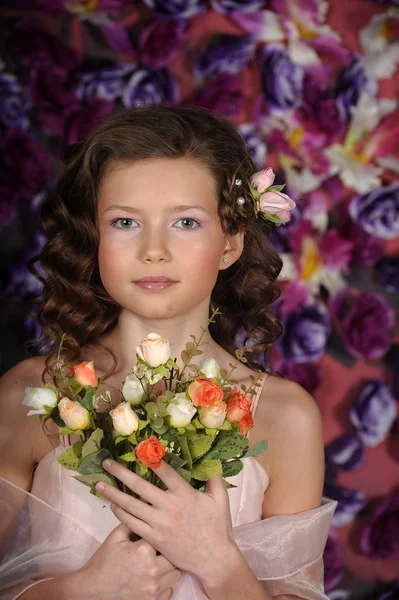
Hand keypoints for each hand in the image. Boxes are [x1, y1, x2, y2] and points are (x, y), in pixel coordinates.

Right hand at [75, 522, 180, 599]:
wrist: (92, 590)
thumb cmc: (103, 562)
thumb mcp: (115, 537)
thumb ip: (131, 520)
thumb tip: (142, 505)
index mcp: (144, 551)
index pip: (163, 536)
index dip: (161, 535)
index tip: (158, 535)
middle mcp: (153, 570)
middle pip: (174, 556)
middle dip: (168, 552)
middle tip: (160, 551)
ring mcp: (154, 589)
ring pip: (175, 575)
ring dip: (169, 569)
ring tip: (158, 565)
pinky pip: (170, 591)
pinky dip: (165, 585)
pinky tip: (155, 579)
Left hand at [96, 458, 237, 580]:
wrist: (213, 559)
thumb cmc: (217, 527)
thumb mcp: (220, 499)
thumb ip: (214, 478)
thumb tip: (211, 459)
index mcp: (184, 494)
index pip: (164, 471)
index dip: (150, 458)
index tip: (138, 448)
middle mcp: (169, 506)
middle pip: (139, 486)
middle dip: (121, 473)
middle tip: (106, 463)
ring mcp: (159, 523)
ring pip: (131, 505)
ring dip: (113, 493)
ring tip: (99, 485)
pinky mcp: (153, 538)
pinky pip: (132, 524)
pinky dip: (121, 514)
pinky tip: (113, 505)